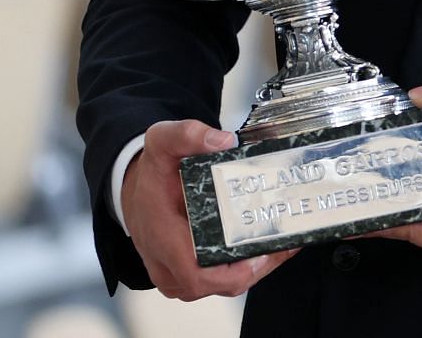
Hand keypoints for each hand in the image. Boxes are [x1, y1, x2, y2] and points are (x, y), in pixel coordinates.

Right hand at [121, 119, 298, 299]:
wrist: (136, 190)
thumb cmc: (152, 173)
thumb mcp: (161, 141)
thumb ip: (187, 135)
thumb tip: (224, 142)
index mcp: (162, 237)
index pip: (195, 275)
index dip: (231, 274)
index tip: (259, 255)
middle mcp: (167, 264)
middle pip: (218, 285)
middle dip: (256, 268)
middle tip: (285, 242)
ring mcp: (176, 274)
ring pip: (221, 287)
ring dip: (255, 269)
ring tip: (285, 243)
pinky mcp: (186, 275)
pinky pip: (218, 281)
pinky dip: (245, 269)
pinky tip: (268, 248)